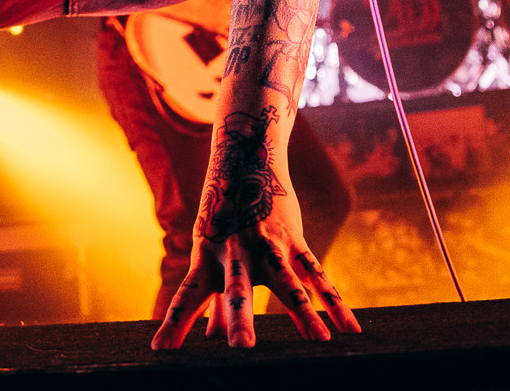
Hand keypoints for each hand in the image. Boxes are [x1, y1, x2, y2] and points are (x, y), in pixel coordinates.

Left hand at [151, 118, 360, 348]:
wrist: (244, 158)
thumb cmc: (222, 214)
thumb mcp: (209, 250)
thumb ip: (213, 298)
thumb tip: (211, 339)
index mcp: (206, 257)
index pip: (187, 296)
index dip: (174, 323)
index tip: (161, 350)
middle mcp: (235, 252)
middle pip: (236, 290)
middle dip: (238, 318)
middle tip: (241, 347)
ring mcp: (267, 244)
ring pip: (287, 282)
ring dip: (302, 313)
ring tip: (319, 342)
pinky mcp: (293, 239)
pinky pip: (317, 273)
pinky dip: (334, 302)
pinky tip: (348, 327)